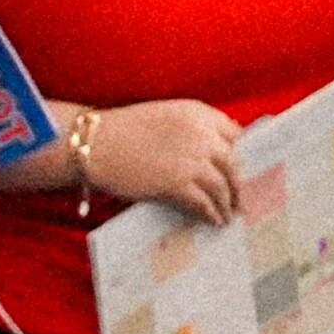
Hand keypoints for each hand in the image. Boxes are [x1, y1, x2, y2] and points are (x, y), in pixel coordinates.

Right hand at [84, 99, 246, 222]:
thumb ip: (186, 128)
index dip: (235, 152)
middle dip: (237, 183)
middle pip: (232, 162)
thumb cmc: (119, 130)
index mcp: (198, 113)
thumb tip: (202, 151)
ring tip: (227, 215)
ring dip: (227, 203)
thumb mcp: (162, 116)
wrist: (95, 144)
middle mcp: (202, 134)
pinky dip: (211, 213)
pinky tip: (213, 221)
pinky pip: (204, 202)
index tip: (234, 167)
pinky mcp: (178, 184)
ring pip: (222, 185)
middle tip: (238, 198)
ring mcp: (192, 160)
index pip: (233, 133)